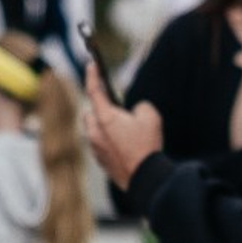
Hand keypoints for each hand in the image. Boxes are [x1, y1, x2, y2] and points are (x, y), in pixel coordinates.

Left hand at [85, 61, 163, 186]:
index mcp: (105, 117)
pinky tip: (122, 145)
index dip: (93, 75)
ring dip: (101, 126)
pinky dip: (107, 142)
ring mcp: (96, 148)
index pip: (94, 90)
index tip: (92, 64)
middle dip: (98, 108)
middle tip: (112, 105)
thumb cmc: (147, 146)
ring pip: (93, 131)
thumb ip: (141, 107)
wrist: (145, 178)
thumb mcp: (151, 117)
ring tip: (118, 127)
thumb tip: (134, 112)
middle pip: (89, 113)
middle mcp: (95, 131)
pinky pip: (100, 146)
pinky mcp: (101, 161)